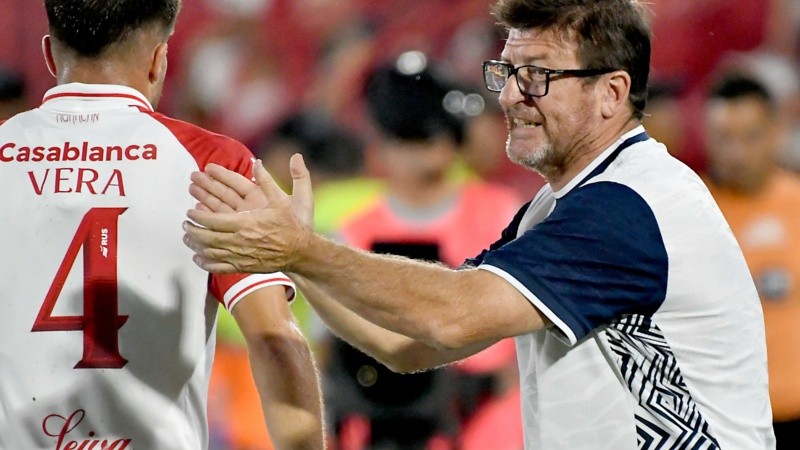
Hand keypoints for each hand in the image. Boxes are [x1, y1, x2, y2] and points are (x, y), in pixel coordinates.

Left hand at [183, 154, 313, 272]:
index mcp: (246, 223)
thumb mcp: (281, 199)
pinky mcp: (244, 266)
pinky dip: (206, 263)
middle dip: (193, 230)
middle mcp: (240, 241)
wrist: (301, 251)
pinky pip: (220, 267)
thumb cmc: (291, 225)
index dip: (198, 217)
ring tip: (187, 238)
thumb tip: (257, 161)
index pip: (213, 220)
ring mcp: (241, 256)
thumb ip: (267, 180)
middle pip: (208, 237)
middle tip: (185, 225)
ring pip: (211, 252)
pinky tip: (198, 258)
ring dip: (196, 245)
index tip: (190, 212)